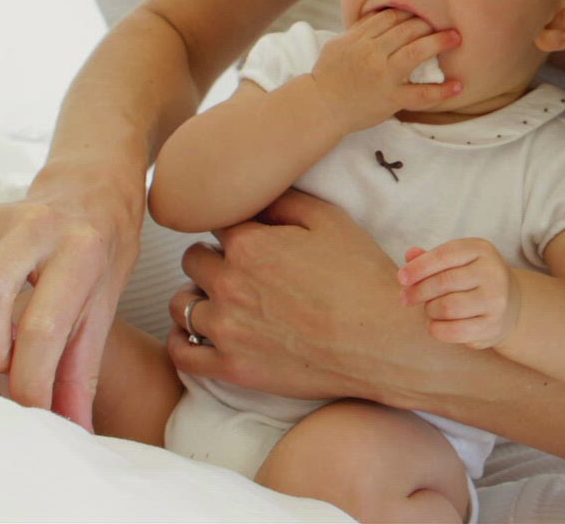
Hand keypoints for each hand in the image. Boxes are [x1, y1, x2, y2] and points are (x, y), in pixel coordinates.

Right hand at [0, 165, 142, 430]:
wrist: (88, 193)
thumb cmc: (100, 257)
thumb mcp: (102, 310)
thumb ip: (80, 374)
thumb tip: (73, 431)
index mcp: (82, 249)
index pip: (42, 328)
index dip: (31, 382)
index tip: (32, 407)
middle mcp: (36, 224)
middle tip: (9, 364)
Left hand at [170, 189, 441, 405]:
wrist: (383, 341)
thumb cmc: (362, 278)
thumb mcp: (330, 220)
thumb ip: (284, 200)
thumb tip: (254, 195)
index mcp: (250, 245)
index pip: (216, 223)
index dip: (234, 228)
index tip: (248, 238)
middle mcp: (230, 284)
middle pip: (193, 259)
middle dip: (211, 258)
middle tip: (236, 268)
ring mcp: (227, 329)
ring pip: (181, 303)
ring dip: (195, 295)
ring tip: (217, 300)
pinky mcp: (232, 368)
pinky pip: (182, 353)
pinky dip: (182, 340)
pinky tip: (196, 334)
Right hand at [306, 10, 460, 131]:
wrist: (321, 107)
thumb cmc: (328, 76)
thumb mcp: (337, 45)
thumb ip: (358, 30)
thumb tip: (378, 15)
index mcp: (359, 39)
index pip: (390, 17)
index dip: (410, 13)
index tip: (422, 15)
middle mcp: (372, 53)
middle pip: (406, 30)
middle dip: (428, 24)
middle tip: (444, 24)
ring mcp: (382, 75)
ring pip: (415, 52)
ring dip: (439, 42)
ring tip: (455, 38)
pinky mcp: (390, 98)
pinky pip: (420, 93)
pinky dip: (441, 90)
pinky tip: (457, 86)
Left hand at [398, 238, 519, 348]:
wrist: (510, 305)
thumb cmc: (471, 279)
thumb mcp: (456, 262)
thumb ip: (431, 258)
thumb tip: (410, 255)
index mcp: (481, 249)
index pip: (445, 255)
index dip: (419, 267)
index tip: (401, 278)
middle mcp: (493, 272)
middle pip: (443, 282)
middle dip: (418, 291)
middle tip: (405, 298)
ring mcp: (496, 300)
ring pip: (448, 307)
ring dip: (429, 310)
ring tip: (429, 309)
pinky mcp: (492, 325)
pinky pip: (455, 331)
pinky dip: (437, 329)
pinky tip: (436, 324)